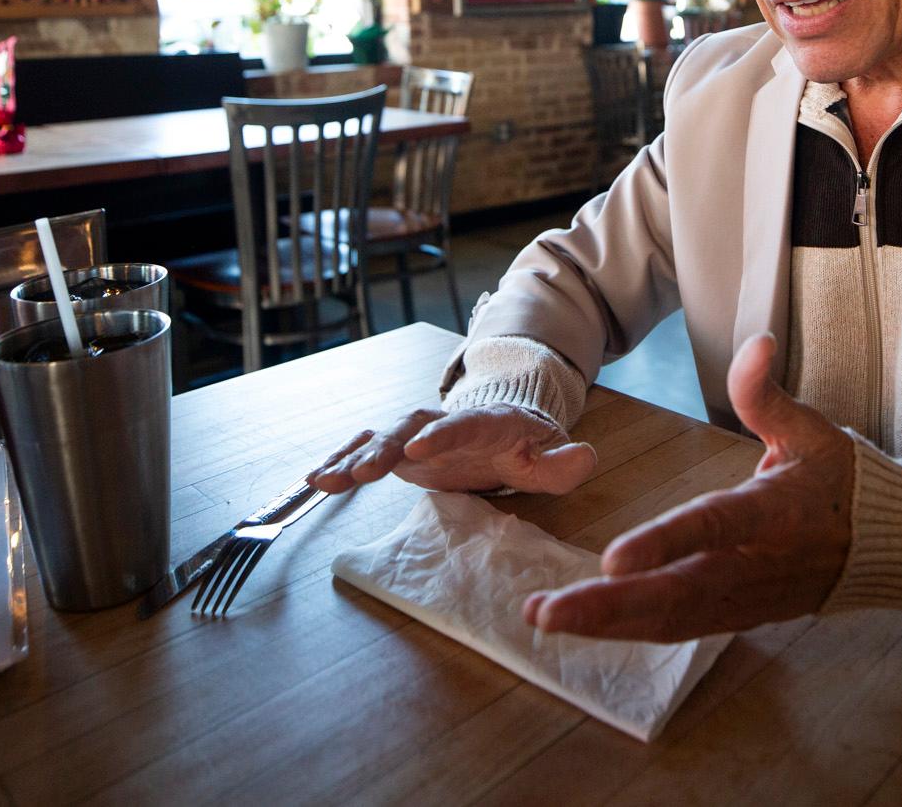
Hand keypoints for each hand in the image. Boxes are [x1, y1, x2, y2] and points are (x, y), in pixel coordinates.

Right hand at [306, 404, 597, 495]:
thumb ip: (565, 462)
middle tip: (365, 470)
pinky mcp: (399, 448)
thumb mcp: (552, 456)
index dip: (442, 433)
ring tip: (326, 480)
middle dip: (386, 445)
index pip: (464, 424)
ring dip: (353, 455)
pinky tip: (315, 478)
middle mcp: (443, 422)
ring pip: (380, 435)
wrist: (501, 427)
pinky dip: (341, 460)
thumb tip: (586, 457)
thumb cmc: (527, 445)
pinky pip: (365, 449)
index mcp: (485, 423)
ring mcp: (417, 433)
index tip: (419, 448)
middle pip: (411, 425)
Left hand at [522, 333, 853, 642]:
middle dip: (606, 606)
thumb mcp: (810, 429)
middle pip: (674, 593)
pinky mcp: (737, 616)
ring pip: (670, 619)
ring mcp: (744, 598)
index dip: (662, 545)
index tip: (611, 561)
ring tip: (545, 618)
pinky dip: (628, 631)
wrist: (886, 548)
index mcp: (770, 513)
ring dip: (605, 624)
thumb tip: (756, 342)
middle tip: (544, 611)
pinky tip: (583, 625)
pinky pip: (678, 629)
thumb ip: (766, 394)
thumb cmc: (842, 481)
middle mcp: (753, 564)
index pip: (710, 528)